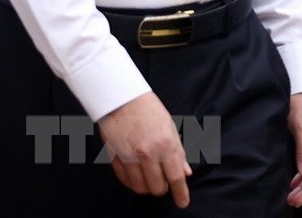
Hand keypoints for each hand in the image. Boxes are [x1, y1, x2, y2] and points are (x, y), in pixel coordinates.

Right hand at [97, 92, 190, 206]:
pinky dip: (133, 182)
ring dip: (147, 186)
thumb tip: (186, 173)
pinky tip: (137, 175)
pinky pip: (125, 181)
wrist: (122, 99)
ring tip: (151, 177)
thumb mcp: (170, 128)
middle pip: (157, 188)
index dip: (180, 193)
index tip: (183, 203)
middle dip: (163, 188)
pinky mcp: (115, 158)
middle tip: (165, 180)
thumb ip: (178, 153)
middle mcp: (147, 153)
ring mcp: (129, 157)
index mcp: (165, 144)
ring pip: (140, 188)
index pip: (176, 177)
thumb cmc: (150, 110)